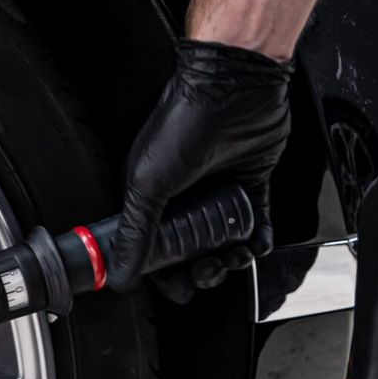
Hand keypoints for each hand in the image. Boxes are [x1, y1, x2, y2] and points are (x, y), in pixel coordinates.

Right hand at [108, 38, 290, 301]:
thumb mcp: (149, 187)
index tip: (176, 290)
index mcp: (149, 197)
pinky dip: (258, 238)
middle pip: (190, 249)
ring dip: (229, 258)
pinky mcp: (250, 182)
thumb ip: (136, 234)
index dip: (163, 274)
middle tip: (206, 274)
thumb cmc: (183, 124)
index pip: (152, 247)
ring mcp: (216, 189)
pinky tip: (256, 244)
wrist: (235, 89)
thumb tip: (119, 274)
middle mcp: (182, 196)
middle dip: (200, 269)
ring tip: (233, 258)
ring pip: (223, 239)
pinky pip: (255, 220)